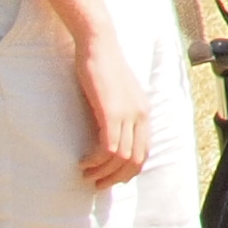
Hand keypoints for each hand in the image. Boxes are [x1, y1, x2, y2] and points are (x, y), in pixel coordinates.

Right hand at [73, 28, 158, 188]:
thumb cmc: (102, 67)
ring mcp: (128, 114)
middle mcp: (140, 116)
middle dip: (115, 178)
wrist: (98, 44)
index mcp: (143, 113)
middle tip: (95, 183)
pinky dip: (95, 160)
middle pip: (135, 161)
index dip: (128, 171)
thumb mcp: (116, 94)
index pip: (143, 153)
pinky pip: (108, 148)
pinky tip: (83, 161)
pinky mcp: (111, 112)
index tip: (110, 178)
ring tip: (85, 173)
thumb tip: (106, 135)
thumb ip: (117, 114)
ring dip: (101, 172)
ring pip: (120, 158)